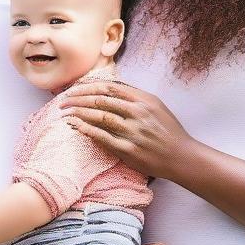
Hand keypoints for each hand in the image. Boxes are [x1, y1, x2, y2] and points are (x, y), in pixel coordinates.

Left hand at [60, 80, 191, 180]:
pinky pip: (102, 137)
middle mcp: (138, 113)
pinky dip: (87, 130)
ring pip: (99, 117)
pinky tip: (76, 126)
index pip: (109, 88)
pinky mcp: (129, 150)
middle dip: (78, 99)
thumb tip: (107, 87)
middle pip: (100, 100)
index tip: (74, 89)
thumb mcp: (155, 105)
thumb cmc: (167, 130)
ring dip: (79, 113)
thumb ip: (134, 96)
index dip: (87, 87)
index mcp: (144, 99)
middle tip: (63, 101)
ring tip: (65, 112)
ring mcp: (133, 132)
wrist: (181, 157)